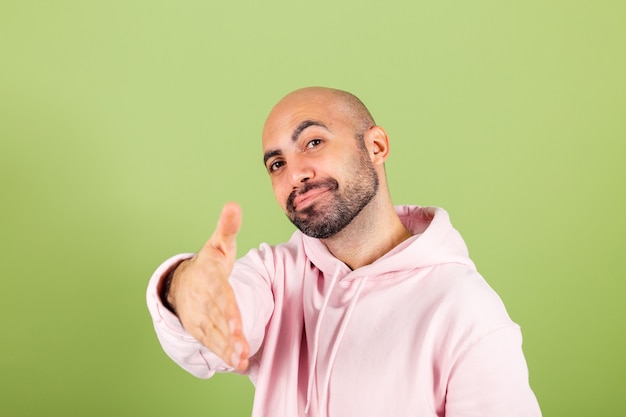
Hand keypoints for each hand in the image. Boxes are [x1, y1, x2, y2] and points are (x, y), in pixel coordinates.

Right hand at [167, 202, 249, 371]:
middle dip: (229, 335)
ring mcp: (199, 316)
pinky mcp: (199, 329)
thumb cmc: (209, 263)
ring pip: (214, 334)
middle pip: (217, 319)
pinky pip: (212, 342)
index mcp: (209, 278)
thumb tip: (234, 205)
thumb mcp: (219, 244)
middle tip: (242, 349)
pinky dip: (224, 354)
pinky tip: (239, 364)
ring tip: (241, 360)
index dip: (227, 309)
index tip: (235, 322)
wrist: (181, 281)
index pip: (220, 294)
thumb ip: (228, 228)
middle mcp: (202, 299)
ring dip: (227, 348)